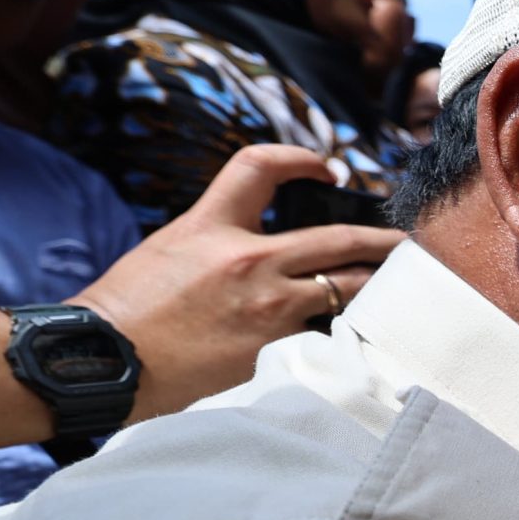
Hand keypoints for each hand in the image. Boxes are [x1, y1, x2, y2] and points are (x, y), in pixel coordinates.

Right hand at [72, 146, 402, 421]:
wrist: (109, 361)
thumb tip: (261, 245)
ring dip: (379, 287)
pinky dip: (349, 332)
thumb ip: (219, 240)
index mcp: (212, 226)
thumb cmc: (129, 310)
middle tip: (408, 241)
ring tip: (406, 289)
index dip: (300, 158)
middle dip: (381, 238)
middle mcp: (249, 260)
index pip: (259, 166)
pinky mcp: (277, 347)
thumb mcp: (169, 249)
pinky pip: (328, 334)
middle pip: (339, 236)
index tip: (328, 167)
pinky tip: (370, 334)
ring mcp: (269, 306)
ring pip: (348, 288)